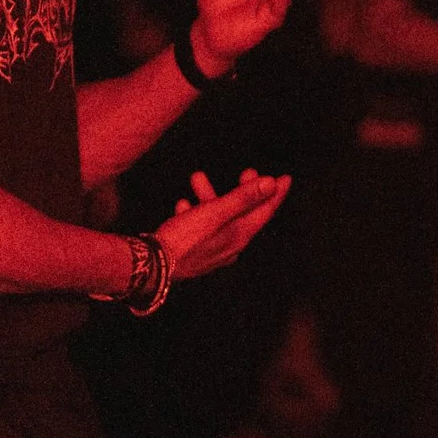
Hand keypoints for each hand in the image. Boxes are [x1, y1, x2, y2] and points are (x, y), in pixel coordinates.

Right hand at [156, 169, 291, 279]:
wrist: (151, 267)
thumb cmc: (184, 239)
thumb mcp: (215, 213)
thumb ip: (243, 198)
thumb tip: (270, 184)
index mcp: (239, 236)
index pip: (265, 212)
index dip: (276, 194)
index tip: (285, 178)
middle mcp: (231, 246)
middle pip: (245, 214)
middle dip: (245, 191)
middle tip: (247, 171)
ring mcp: (214, 252)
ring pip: (220, 219)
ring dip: (211, 197)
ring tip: (197, 178)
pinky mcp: (197, 254)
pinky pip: (203, 229)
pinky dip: (198, 214)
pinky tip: (183, 205)